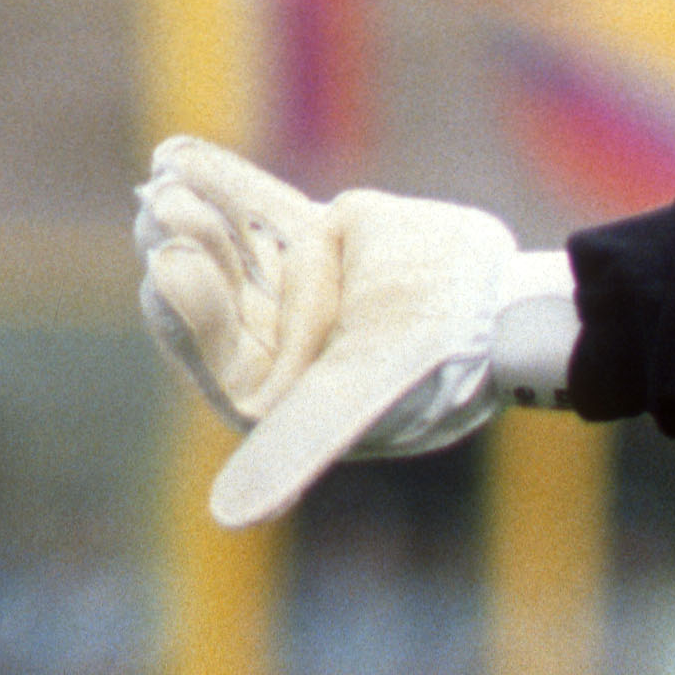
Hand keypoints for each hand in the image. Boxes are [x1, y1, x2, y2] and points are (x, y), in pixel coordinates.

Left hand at [132, 136, 527, 529]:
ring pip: (234, 252)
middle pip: (219, 299)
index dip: (189, 310)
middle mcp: (285, 353)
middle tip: (163, 209)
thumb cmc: (443, 362)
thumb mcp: (361, 399)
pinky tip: (176, 154)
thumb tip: (227, 519)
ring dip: (201, 216)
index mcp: (285, 404)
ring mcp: (300, 296)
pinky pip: (264, 212)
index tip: (171, 258)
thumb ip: (294, 444)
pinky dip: (225, 185)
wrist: (512, 306)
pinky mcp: (322, 241)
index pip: (217, 356)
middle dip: (191, 253)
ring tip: (168, 182)